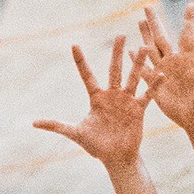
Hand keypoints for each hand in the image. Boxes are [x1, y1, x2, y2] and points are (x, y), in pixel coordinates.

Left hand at [33, 37, 149, 168]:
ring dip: (137, 64)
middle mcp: (112, 95)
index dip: (81, 61)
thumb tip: (34, 122)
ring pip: (132, 78)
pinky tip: (159, 74)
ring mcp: (126, 100)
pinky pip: (147, 95)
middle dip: (117, 53)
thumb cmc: (95, 145)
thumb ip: (57, 125)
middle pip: (114, 70)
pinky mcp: (138, 109)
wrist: (116, 157)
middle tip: (120, 35)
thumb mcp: (75, 133)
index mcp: (96, 98)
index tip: (74, 45)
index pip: (87, 75)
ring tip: (143, 47)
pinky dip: (153, 85)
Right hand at [136, 3, 193, 131]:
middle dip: (154, 23)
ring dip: (144, 36)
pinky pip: (144, 70)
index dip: (189, 20)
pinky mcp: (155, 84)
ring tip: (139, 22)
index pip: (187, 35)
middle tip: (147, 6)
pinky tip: (128, 50)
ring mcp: (164, 72)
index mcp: (189, 60)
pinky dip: (136, 61)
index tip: (191, 4)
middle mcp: (174, 62)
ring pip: (150, 50)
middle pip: (162, 38)